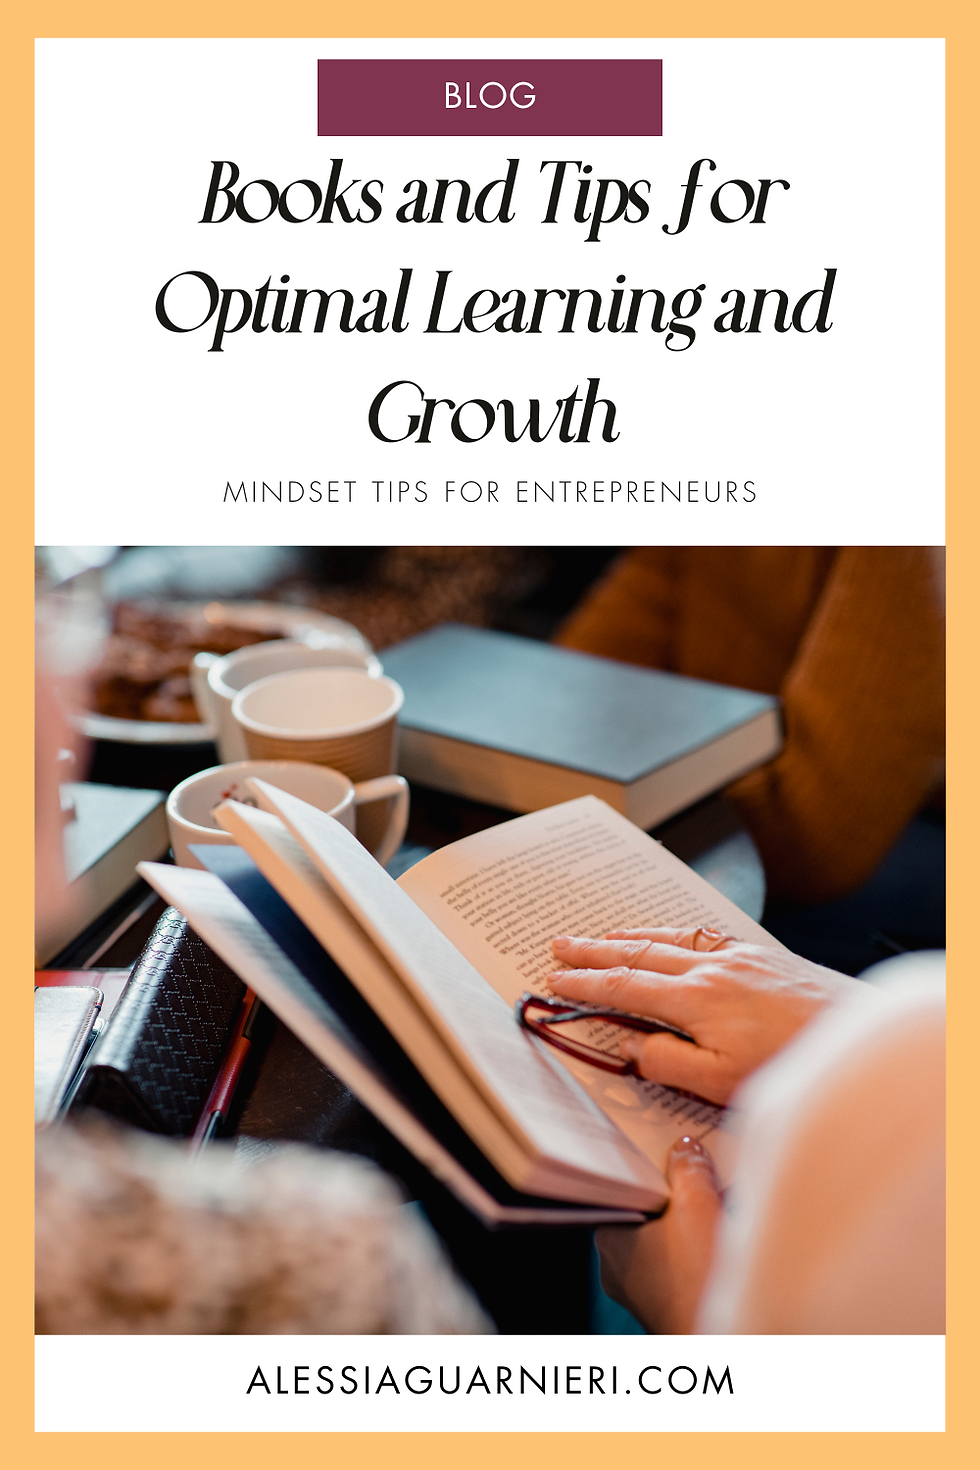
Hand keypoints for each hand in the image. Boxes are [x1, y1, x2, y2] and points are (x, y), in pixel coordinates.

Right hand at [548, 925, 859, 1102]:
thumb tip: (630, 1045)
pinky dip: (671, 933)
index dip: (586, 984)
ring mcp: (738, 956)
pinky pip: (701, 934)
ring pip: (669, 939)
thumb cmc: (793, 1064)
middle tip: (560, 945)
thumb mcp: (722, 1083)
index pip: (624, 988)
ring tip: (600, 936)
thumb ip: (668, 1062)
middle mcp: (711, 967)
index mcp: (695, 999)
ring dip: (628, 937)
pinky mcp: (761, 955)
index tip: (556, 980)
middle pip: (639, 954)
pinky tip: (668, 936)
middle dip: (595, 950)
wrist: (857, 1033)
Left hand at [597, 1135, 721, 1333]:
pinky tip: (716, 1238)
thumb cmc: (697, 1277)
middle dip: (671, 1192)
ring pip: (660, 1240)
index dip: (644, 1166)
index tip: (664, 1148)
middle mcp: (615, 1265)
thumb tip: (685, 1149)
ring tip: (712, 1201)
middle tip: (695, 1170)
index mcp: (608, 1234)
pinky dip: (693, 1249)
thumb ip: (688, 1169)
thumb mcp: (696, 1204)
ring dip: (686, 1222)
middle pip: (643, 1212)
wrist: (719, 1339)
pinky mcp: (663, 1307)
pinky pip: (675, 1266)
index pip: (620, 1188)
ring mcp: (639, 1290)